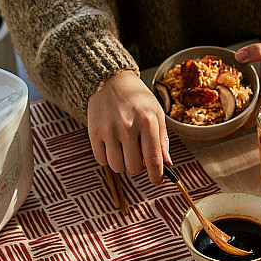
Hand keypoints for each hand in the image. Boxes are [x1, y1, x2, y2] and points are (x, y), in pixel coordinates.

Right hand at [87, 70, 171, 184]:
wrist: (110, 80)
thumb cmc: (137, 99)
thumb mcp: (156, 113)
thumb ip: (162, 140)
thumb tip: (167, 164)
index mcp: (147, 121)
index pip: (153, 159)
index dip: (156, 175)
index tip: (157, 181)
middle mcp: (127, 126)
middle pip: (134, 167)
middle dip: (138, 165)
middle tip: (137, 153)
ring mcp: (109, 129)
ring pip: (117, 167)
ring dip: (122, 163)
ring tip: (124, 148)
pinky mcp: (94, 131)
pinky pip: (101, 160)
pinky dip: (108, 158)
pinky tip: (112, 145)